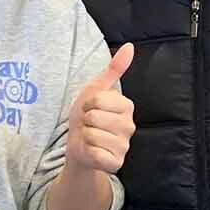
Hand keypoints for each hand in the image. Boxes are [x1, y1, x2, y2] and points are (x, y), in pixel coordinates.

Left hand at [66, 43, 136, 175]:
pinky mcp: (116, 163)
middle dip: (85, 122)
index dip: (86, 105)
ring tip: (90, 139)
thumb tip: (130, 46)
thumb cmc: (87, 118)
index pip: (98, 100)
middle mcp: (130, 126)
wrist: (79, 148)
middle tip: (89, 126)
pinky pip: (95, 153)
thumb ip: (113, 69)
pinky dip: (88, 152)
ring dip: (85, 137)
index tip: (90, 110)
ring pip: (93, 135)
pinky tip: (93, 152)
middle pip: (94, 117)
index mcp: (127, 106)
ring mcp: (124, 146)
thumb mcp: (95, 91)